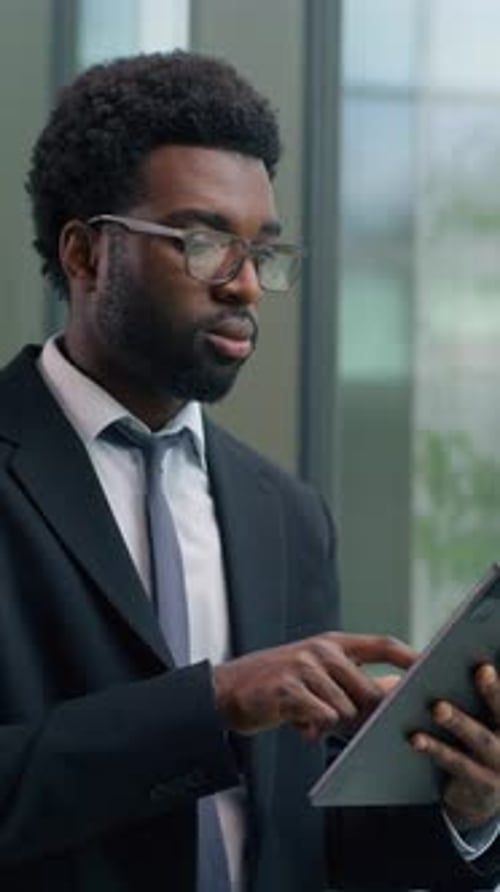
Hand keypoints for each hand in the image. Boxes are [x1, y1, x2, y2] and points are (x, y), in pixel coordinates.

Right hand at [214, 632, 415, 741]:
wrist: (229, 690)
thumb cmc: (281, 685)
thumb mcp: (318, 674)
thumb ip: (354, 680)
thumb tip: (394, 689)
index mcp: (333, 644)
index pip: (382, 644)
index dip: (409, 656)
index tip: (430, 667)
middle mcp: (322, 650)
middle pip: (368, 689)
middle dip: (362, 715)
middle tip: (337, 722)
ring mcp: (305, 666)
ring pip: (345, 709)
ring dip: (330, 725)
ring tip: (307, 719)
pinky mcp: (289, 689)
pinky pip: (321, 717)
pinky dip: (313, 728)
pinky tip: (298, 726)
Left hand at [411, 663, 499, 830]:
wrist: (480, 794)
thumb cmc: (477, 739)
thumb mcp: (485, 716)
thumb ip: (482, 693)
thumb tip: (475, 660)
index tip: (493, 659)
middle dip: (493, 690)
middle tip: (481, 669)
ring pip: (479, 738)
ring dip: (459, 721)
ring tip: (438, 707)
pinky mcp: (481, 783)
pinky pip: (457, 763)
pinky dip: (436, 749)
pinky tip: (415, 737)